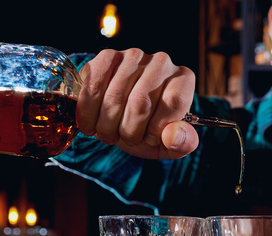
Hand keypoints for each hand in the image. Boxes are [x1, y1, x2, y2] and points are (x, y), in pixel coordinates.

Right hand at [76, 48, 198, 158]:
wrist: (126, 116)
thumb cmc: (152, 128)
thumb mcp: (172, 142)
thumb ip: (183, 142)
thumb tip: (172, 137)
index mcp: (183, 80)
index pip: (173, 102)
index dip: (157, 128)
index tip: (149, 139)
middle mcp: (161, 62)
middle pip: (140, 102)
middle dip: (129, 131)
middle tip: (125, 140)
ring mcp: (134, 57)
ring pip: (115, 97)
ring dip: (107, 125)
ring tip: (109, 135)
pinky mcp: (108, 56)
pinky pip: (93, 86)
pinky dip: (88, 112)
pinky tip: (90, 124)